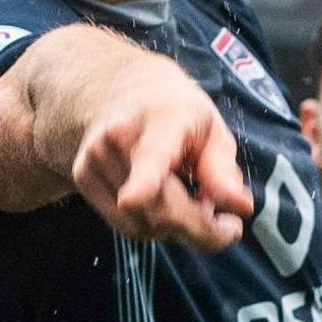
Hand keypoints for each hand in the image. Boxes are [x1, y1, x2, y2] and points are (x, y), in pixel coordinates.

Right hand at [70, 65, 252, 250]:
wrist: (120, 92)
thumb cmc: (176, 115)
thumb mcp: (211, 130)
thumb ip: (223, 169)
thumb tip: (240, 206)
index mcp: (162, 119)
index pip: (153, 154)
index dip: (144, 180)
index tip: (133, 199)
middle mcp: (119, 136)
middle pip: (157, 210)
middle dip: (198, 229)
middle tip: (226, 224)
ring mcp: (94, 158)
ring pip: (143, 226)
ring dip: (175, 228)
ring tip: (186, 198)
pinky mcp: (82, 177)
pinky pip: (127, 227)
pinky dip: (151, 225)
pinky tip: (160, 201)